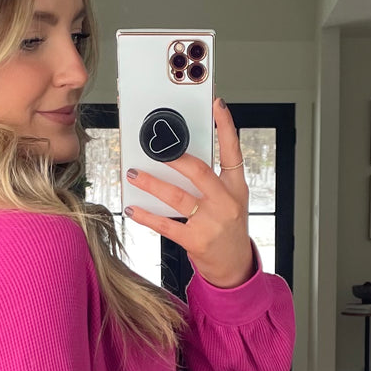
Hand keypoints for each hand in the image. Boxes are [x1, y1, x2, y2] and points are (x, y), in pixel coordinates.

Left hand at [124, 97, 254, 289]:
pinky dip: (147, 216)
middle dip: (176, 158)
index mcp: (236, 187)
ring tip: (135, 174)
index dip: (226, 127)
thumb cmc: (229, 227)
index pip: (233, 151)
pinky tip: (133, 209)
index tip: (218, 105)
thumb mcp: (231, 199)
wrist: (235, 265)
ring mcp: (212, 223)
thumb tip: (182, 156)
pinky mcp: (196, 241)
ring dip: (152, 184)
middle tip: (157, 148)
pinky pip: (166, 225)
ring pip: (178, 197)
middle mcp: (226, 203)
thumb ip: (213, 178)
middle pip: (200, 172)